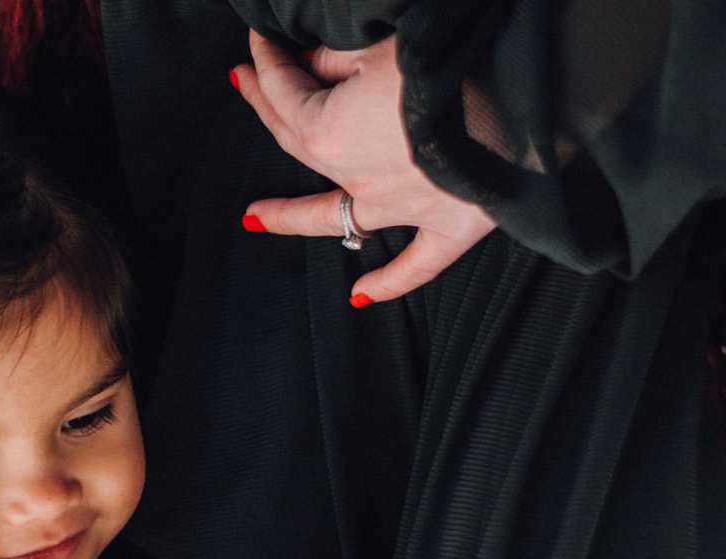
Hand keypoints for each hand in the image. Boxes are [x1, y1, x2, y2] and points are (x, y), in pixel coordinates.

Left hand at [231, 31, 494, 305]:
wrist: (531, 92)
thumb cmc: (455, 58)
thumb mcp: (384, 44)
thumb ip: (337, 59)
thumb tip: (310, 65)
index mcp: (328, 132)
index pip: (284, 92)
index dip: (266, 62)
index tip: (256, 42)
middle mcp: (356, 177)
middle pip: (297, 144)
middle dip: (268, 111)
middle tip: (246, 88)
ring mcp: (402, 208)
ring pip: (337, 218)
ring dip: (292, 218)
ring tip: (255, 218)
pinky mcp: (453, 225)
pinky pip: (415, 266)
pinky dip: (389, 283)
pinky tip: (360, 297)